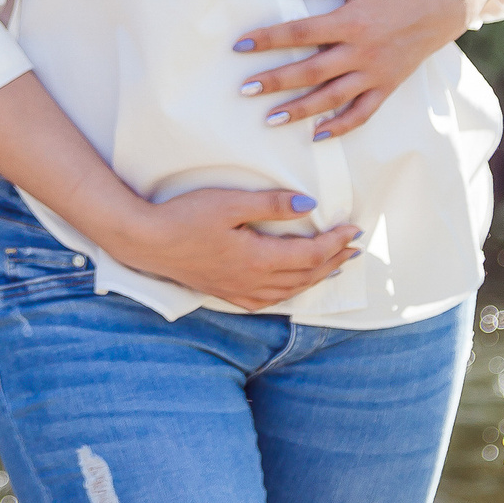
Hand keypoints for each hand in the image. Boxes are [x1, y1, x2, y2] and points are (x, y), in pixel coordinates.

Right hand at [105, 187, 360, 310]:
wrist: (148, 242)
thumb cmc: (186, 216)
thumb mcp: (230, 202)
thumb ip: (271, 204)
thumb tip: (309, 206)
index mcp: (258, 259)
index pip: (310, 254)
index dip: (335, 242)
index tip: (354, 228)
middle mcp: (253, 282)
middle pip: (306, 275)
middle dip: (334, 260)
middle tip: (355, 246)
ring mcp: (240, 291)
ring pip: (291, 290)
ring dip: (317, 277)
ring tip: (336, 265)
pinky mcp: (227, 293)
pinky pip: (270, 300)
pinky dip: (292, 292)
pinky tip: (294, 285)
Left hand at [231, 0, 465, 141]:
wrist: (444, 5)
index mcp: (353, 20)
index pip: (302, 32)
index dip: (269, 39)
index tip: (240, 45)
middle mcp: (363, 51)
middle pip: (312, 71)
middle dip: (276, 81)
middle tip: (245, 89)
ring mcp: (376, 73)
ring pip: (333, 98)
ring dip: (301, 110)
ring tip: (270, 119)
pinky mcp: (388, 86)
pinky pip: (363, 113)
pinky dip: (341, 127)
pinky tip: (317, 135)